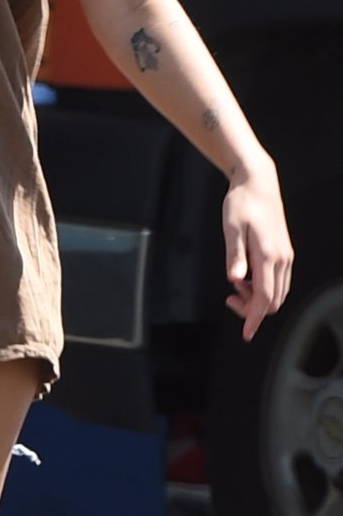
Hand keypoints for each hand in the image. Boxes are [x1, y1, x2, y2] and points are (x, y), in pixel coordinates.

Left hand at [222, 156, 293, 340]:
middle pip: (273, 301)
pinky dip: (264, 287)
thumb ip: (234, 255)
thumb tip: (234, 280)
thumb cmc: (242, 202)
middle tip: (229, 297)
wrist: (258, 183)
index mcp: (268, 255)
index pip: (265, 297)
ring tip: (237, 282)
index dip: (254, 318)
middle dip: (252, 308)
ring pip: (278, 293)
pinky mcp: (284, 252)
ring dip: (258, 297)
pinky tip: (247, 276)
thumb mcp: (231, 227)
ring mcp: (286, 256)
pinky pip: (279, 281)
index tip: (246, 333)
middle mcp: (282, 259)